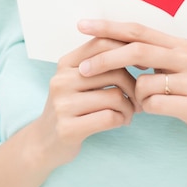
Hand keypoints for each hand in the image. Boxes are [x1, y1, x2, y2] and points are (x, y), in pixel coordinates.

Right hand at [38, 35, 138, 169]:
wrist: (44, 143)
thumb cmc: (72, 107)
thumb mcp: (78, 79)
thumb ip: (99, 63)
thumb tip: (136, 47)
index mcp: (66, 63)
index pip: (102, 44)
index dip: (129, 51)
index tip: (143, 65)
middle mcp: (61, 80)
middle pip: (114, 71)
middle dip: (133, 86)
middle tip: (138, 100)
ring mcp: (62, 104)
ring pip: (115, 96)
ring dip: (129, 107)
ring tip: (129, 113)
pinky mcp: (67, 128)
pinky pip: (109, 118)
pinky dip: (122, 120)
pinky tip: (120, 122)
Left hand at [77, 19, 186, 151]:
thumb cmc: (183, 95)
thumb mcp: (166, 69)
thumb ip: (144, 54)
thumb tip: (106, 40)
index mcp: (179, 44)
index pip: (137, 29)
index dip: (109, 26)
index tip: (82, 25)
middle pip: (137, 51)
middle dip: (106, 59)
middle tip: (84, 69)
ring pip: (144, 83)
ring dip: (134, 96)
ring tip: (141, 103)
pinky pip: (155, 104)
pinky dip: (146, 109)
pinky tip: (152, 111)